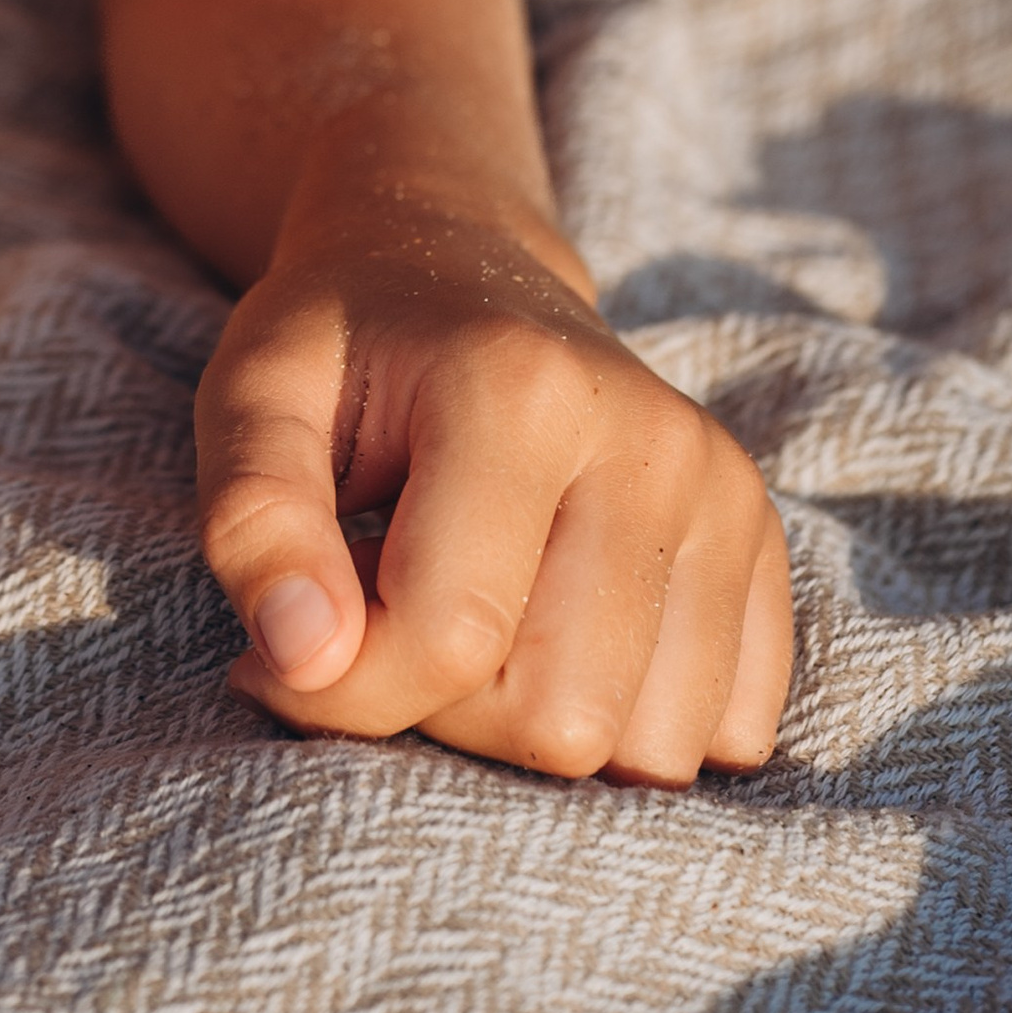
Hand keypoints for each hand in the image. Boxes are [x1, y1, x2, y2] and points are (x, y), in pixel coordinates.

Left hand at [196, 215, 792, 782]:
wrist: (455, 262)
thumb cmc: (340, 348)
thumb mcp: (250, 398)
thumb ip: (254, 521)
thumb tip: (303, 656)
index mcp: (520, 387)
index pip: (449, 638)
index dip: (343, 683)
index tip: (291, 637)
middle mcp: (649, 438)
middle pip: (559, 718)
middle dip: (446, 714)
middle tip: (389, 614)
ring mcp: (724, 490)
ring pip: (649, 750)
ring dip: (536, 724)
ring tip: (474, 615)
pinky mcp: (760, 540)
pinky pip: (728, 732)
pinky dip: (632, 721)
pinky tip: (560, 630)